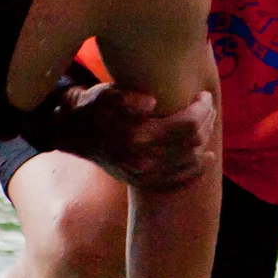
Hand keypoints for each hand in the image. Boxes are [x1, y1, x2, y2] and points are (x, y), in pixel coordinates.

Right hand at [49, 85, 216, 191]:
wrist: (71, 133)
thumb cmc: (93, 107)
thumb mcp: (106, 94)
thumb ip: (128, 97)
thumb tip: (152, 102)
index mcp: (136, 137)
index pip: (188, 124)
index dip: (202, 108)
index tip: (203, 96)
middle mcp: (142, 161)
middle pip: (193, 142)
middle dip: (206, 121)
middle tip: (205, 106)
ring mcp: (142, 175)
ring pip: (191, 161)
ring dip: (204, 141)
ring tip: (205, 124)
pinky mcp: (141, 182)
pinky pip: (178, 180)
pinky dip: (196, 169)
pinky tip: (204, 156)